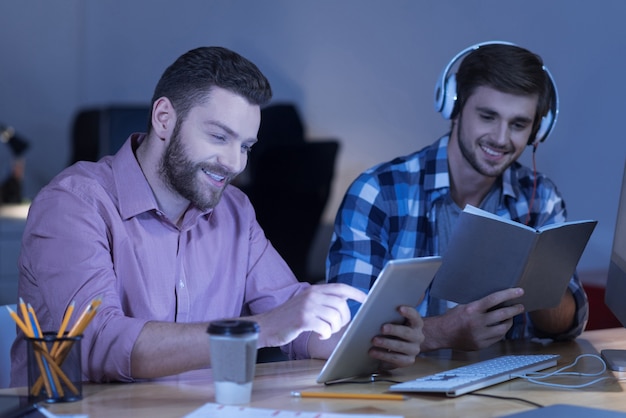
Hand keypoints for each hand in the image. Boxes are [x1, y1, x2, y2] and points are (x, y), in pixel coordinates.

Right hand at [250, 283, 365, 347]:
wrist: (265, 325)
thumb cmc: (287, 317)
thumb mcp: (305, 302)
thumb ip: (322, 300)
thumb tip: (343, 303)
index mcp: (314, 289)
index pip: (340, 288)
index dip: (355, 292)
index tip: (365, 298)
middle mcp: (312, 295)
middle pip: (342, 306)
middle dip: (344, 319)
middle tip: (336, 326)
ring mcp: (307, 307)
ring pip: (335, 318)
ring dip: (334, 329)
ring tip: (326, 331)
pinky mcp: (303, 320)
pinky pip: (325, 328)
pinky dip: (325, 334)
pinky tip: (319, 334)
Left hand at [368, 305, 423, 368]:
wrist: (402, 344)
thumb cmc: (395, 328)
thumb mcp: (394, 320)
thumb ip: (389, 313)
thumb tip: (374, 305)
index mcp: (416, 323)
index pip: (415, 316)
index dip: (408, 312)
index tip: (399, 308)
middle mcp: (418, 336)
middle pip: (407, 333)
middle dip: (394, 330)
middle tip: (382, 328)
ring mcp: (414, 350)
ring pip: (402, 347)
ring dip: (387, 344)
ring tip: (374, 341)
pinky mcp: (408, 361)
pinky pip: (396, 360)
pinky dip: (384, 355)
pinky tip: (373, 352)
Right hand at [422, 287, 524, 350]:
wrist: (441, 334)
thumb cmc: (452, 318)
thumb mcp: (464, 307)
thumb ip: (479, 306)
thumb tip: (498, 303)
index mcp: (472, 310)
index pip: (494, 299)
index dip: (508, 294)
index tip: (519, 292)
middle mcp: (477, 323)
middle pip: (502, 315)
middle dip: (514, 310)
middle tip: (520, 306)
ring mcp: (480, 335)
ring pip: (503, 329)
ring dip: (509, 322)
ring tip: (510, 318)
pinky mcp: (481, 345)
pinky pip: (496, 338)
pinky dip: (500, 332)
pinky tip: (499, 328)